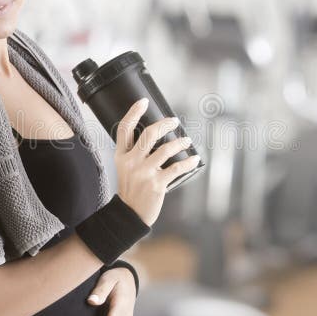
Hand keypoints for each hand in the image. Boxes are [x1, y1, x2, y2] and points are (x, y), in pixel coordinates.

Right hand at [114, 98, 199, 226]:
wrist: (130, 214)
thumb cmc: (131, 188)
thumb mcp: (125, 168)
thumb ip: (134, 153)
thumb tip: (157, 136)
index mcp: (121, 156)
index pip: (124, 129)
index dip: (133, 112)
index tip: (143, 102)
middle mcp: (131, 162)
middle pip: (149, 134)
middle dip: (165, 124)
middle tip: (175, 121)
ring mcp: (144, 173)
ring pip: (166, 149)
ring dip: (180, 142)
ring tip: (187, 140)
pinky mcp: (156, 184)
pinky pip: (177, 168)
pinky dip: (188, 162)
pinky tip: (195, 159)